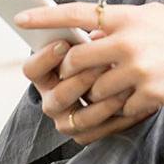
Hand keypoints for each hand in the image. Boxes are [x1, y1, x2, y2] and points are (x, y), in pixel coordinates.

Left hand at [15, 1, 163, 119]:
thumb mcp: (154, 16)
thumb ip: (121, 23)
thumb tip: (90, 34)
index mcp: (129, 16)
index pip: (77, 14)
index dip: (46, 17)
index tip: (20, 19)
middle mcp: (129, 42)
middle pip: (76, 60)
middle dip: (70, 72)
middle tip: (69, 78)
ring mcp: (138, 70)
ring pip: (93, 90)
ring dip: (95, 95)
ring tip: (105, 92)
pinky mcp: (149, 95)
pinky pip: (118, 108)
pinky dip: (119, 108)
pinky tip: (133, 100)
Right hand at [20, 32, 148, 145]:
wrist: (131, 76)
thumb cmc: (108, 50)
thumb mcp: (98, 37)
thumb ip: (90, 35)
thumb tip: (96, 30)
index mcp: (47, 73)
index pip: (32, 69)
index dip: (44, 58)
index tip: (63, 44)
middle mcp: (52, 98)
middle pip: (56, 97)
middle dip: (79, 81)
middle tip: (101, 64)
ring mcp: (68, 118)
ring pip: (77, 119)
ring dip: (101, 102)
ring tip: (123, 86)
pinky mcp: (86, 133)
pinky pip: (96, 131)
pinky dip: (114, 118)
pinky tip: (131, 101)